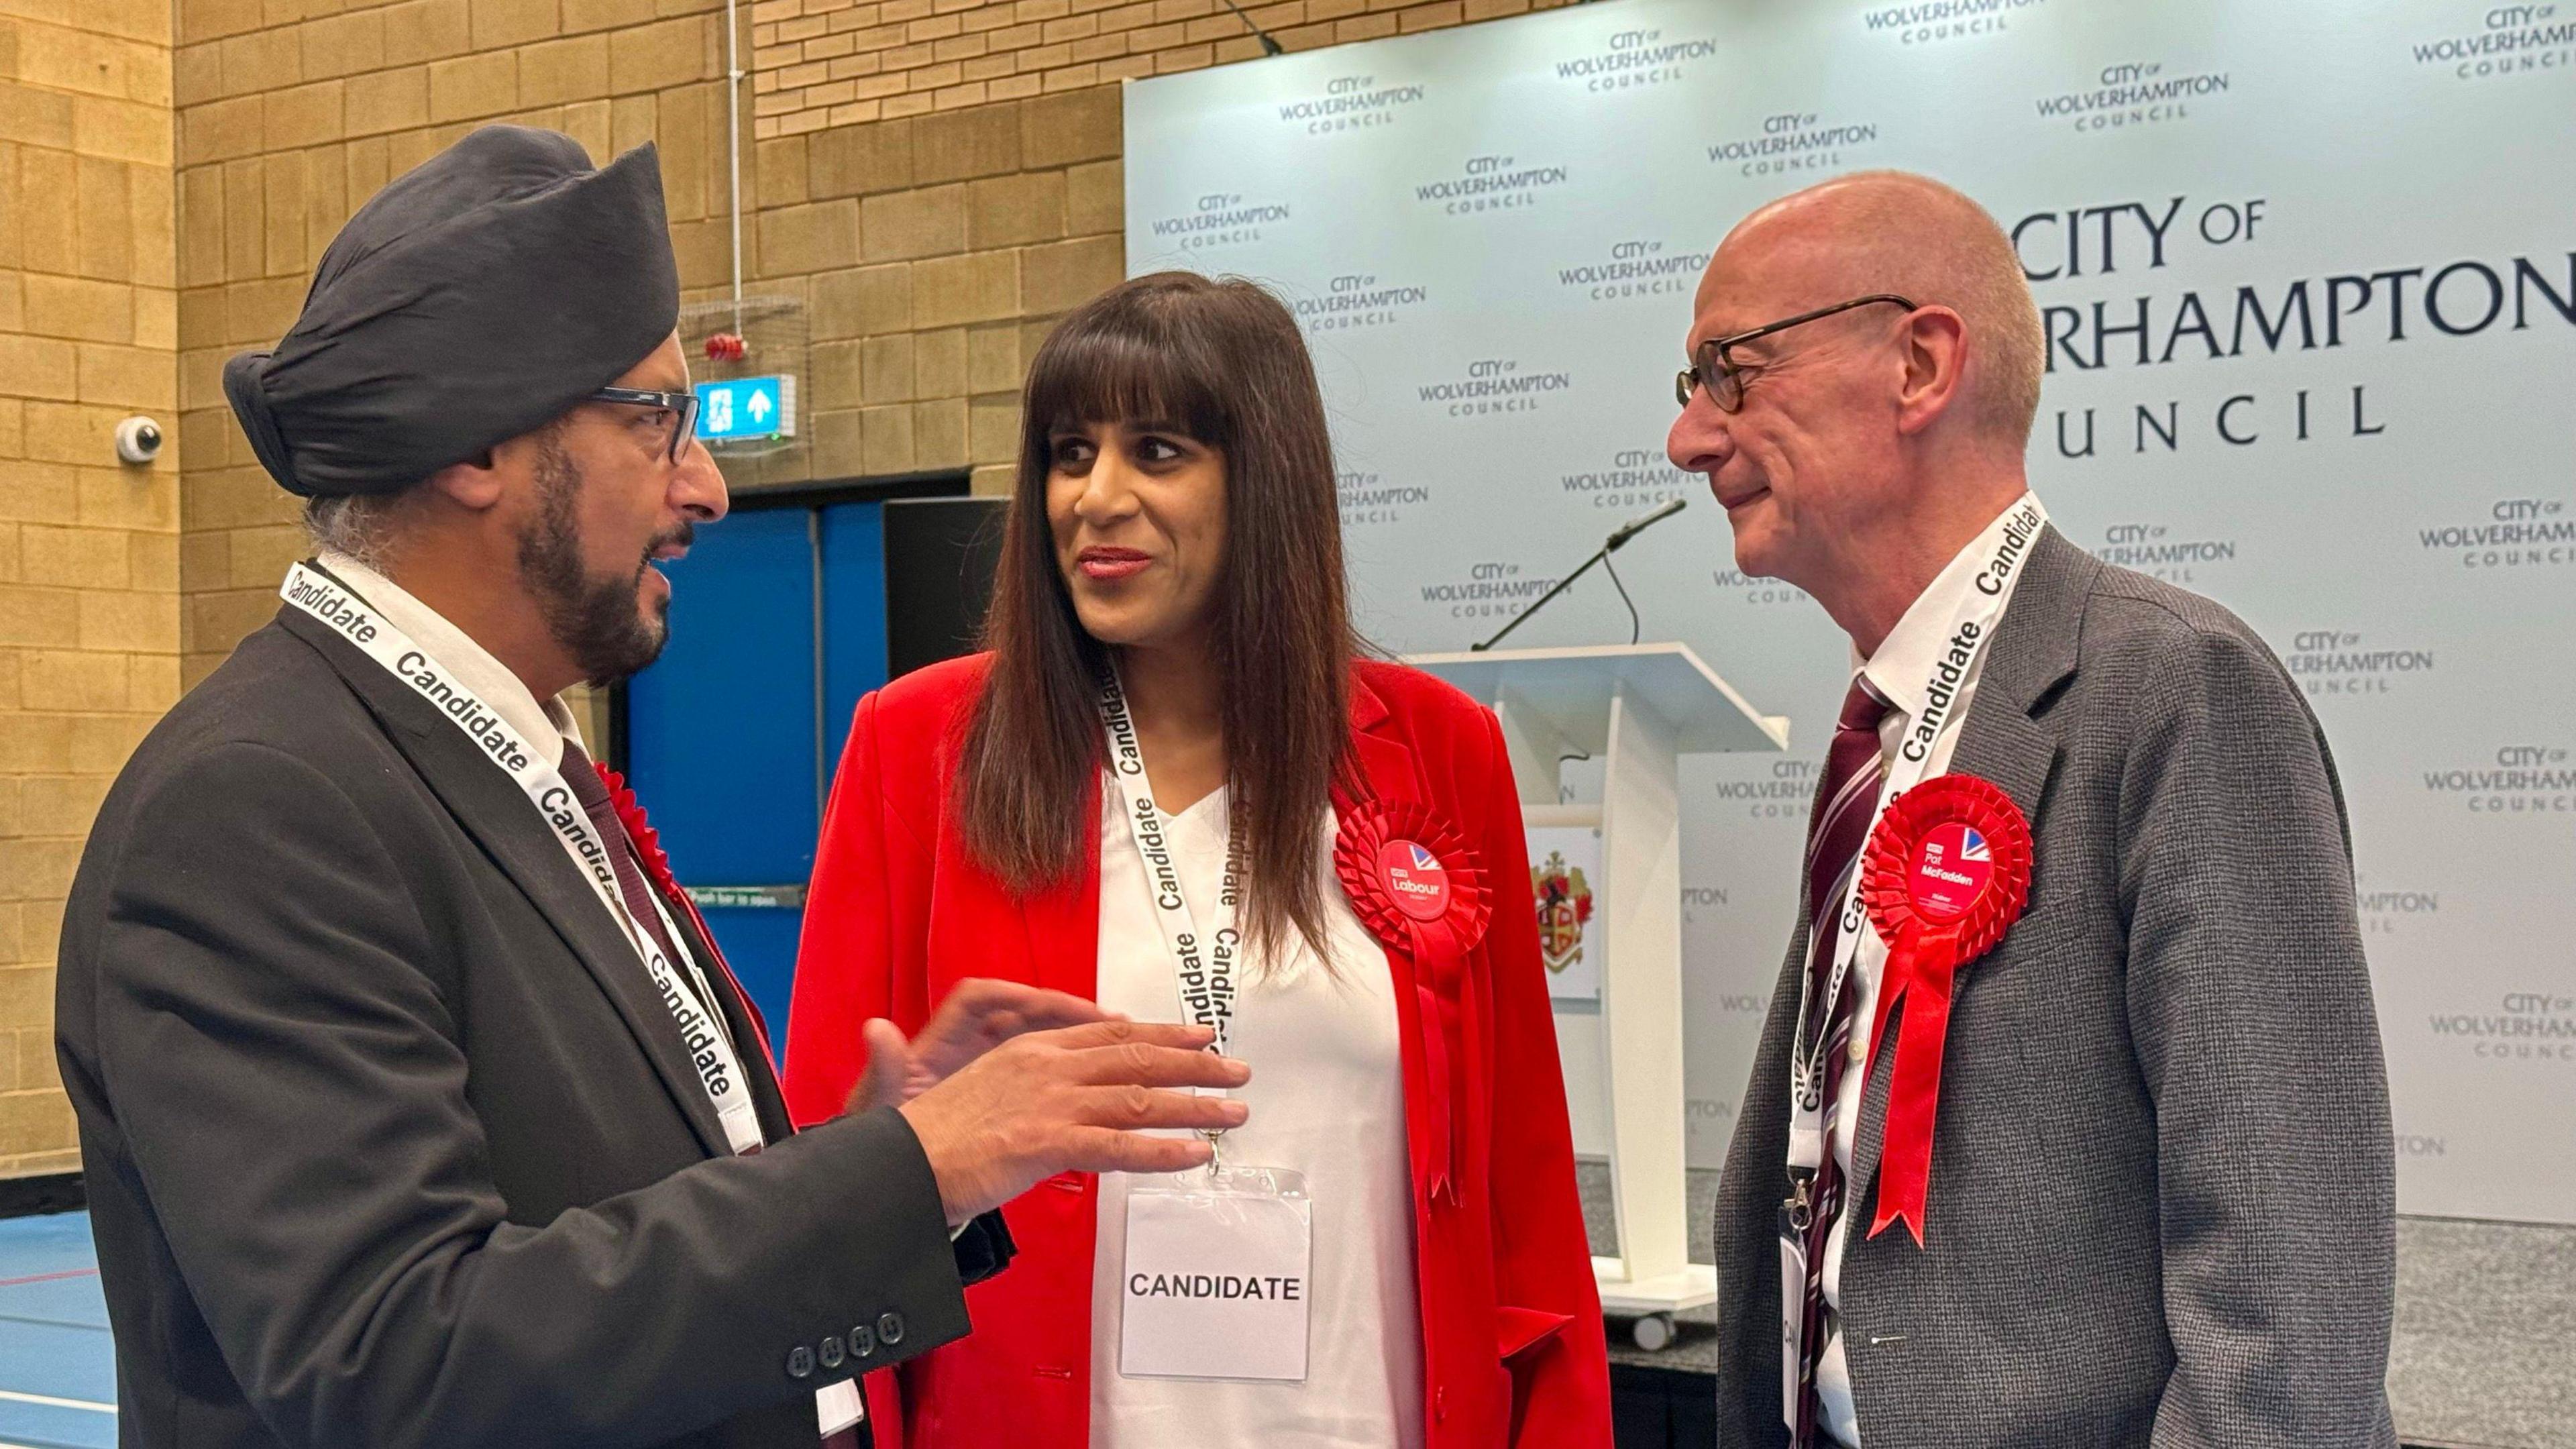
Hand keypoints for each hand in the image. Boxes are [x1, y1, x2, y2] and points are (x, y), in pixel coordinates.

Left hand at [846, 979, 1113, 1113]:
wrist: (891, 1168)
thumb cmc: (886, 1136)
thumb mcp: (880, 1104)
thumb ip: (884, 1067)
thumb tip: (876, 1031)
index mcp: (939, 1044)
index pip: (980, 1000)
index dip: (1015, 995)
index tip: (1046, 1003)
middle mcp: (968, 1048)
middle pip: (1025, 1013)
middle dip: (1066, 1012)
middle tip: (1110, 1021)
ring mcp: (989, 1070)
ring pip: (1042, 1039)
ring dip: (1078, 1036)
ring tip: (1122, 1041)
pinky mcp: (1005, 1096)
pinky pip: (1045, 1071)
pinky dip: (1073, 1071)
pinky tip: (1105, 1082)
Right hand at [897, 1020, 1249, 1225]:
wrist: (901, 1161)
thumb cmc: (940, 1134)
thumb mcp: (995, 1091)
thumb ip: (1042, 1086)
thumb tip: (1078, 1092)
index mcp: (1034, 1048)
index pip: (1113, 1034)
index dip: (1163, 1035)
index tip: (1200, 1038)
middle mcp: (1048, 1066)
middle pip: (1138, 1058)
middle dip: (1195, 1065)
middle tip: (1237, 1071)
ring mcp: (1050, 1102)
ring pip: (1139, 1099)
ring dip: (1195, 1106)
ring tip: (1234, 1113)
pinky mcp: (1046, 1142)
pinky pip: (1119, 1148)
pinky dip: (1162, 1152)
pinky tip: (1195, 1156)